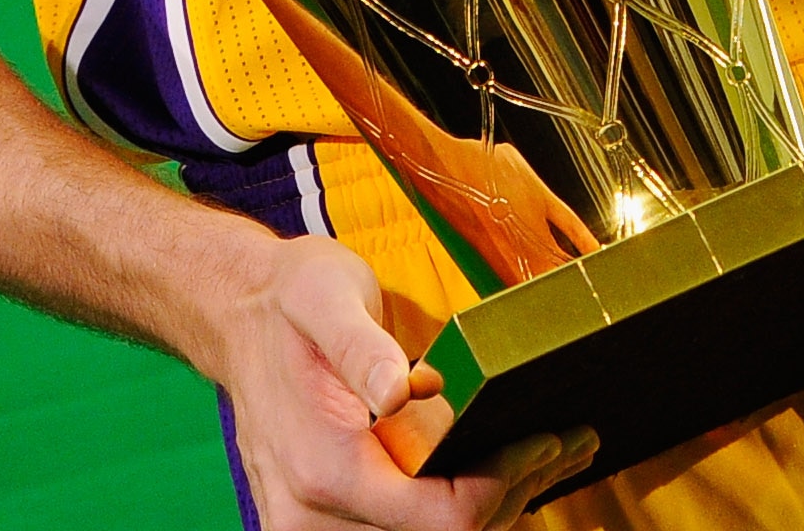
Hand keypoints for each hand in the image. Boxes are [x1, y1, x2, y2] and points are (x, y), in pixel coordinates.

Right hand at [194, 232, 596, 527]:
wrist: (237, 317)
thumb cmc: (288, 302)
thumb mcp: (326, 296)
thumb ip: (363, 347)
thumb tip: (402, 390)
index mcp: (323, 467)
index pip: (437, 518)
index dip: (500, 485)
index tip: (544, 440)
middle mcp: (312, 515)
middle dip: (510, 495)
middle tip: (566, 444)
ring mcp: (314, 527)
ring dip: (492, 506)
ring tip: (547, 455)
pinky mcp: (326, 523)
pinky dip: (456, 509)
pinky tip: (495, 469)